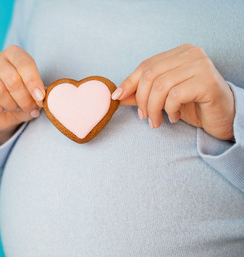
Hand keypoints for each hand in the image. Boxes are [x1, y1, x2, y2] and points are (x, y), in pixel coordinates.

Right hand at [0, 45, 44, 146]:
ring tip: (13, 107)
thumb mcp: (32, 96)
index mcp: (14, 53)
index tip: (40, 98)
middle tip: (30, 109)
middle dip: (24, 99)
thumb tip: (44, 97)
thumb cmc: (18, 99)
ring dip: (10, 105)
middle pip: (12, 80)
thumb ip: (39, 94)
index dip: (34, 83)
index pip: (25, 64)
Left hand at [112, 43, 234, 139]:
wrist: (223, 117)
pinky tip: (175, 117)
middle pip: (151, 74)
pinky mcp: (207, 81)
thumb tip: (116, 95)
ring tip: (157, 122)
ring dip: (154, 108)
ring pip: (161, 86)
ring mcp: (201, 65)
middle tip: (144, 117)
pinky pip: (175, 95)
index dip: (129, 82)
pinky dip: (170, 110)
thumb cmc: (192, 106)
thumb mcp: (162, 98)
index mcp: (179, 53)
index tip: (117, 98)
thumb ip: (141, 94)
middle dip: (142, 100)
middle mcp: (191, 54)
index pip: (147, 65)